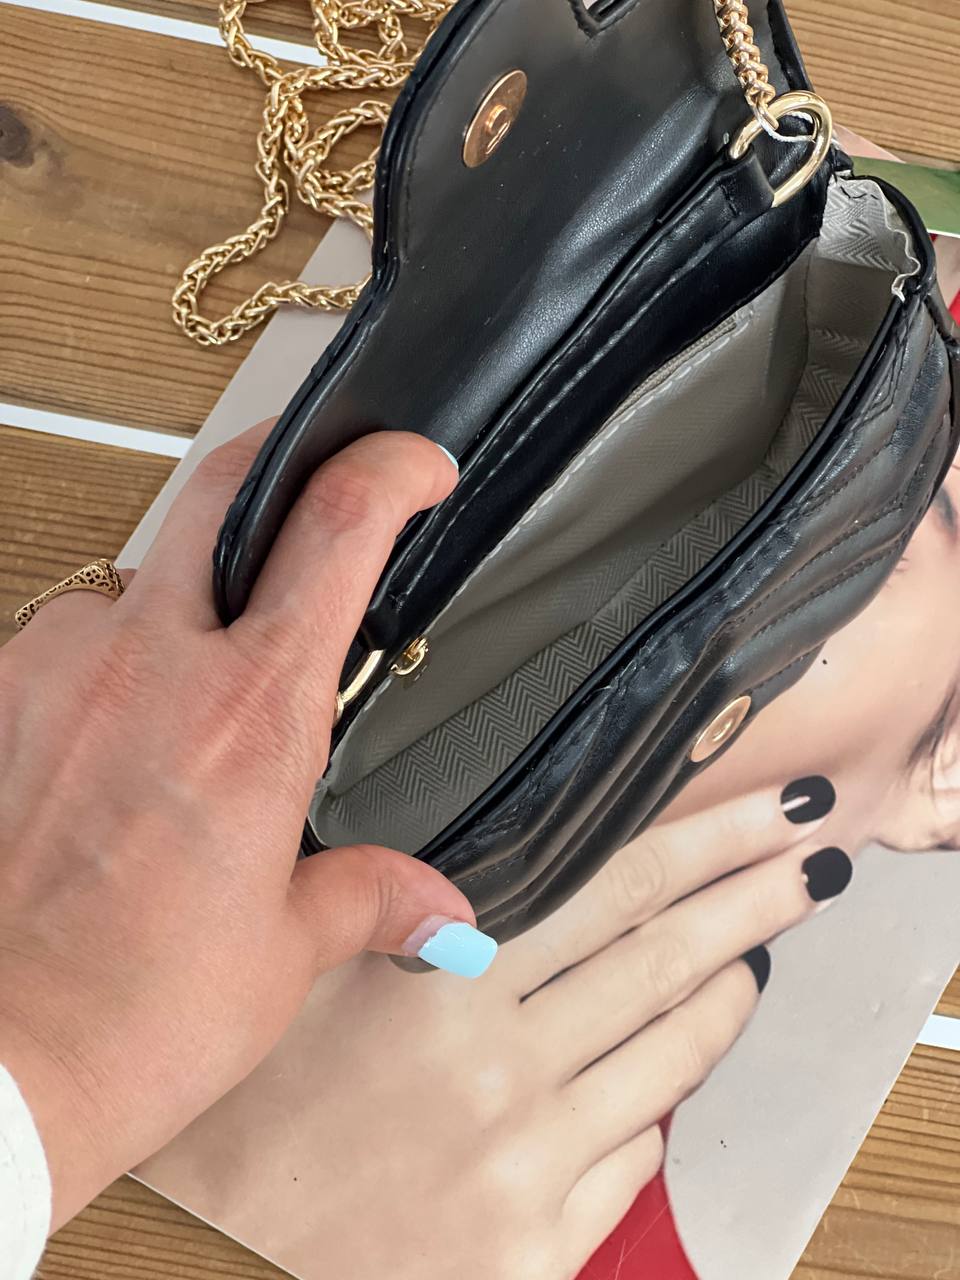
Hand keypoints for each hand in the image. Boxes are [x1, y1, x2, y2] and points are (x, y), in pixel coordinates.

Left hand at [0, 422, 474, 1227]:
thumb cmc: (133, 1017)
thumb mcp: (279, 952)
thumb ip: (370, 898)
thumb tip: (444, 914)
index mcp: (254, 712)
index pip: (337, 525)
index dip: (391, 467)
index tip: (418, 465)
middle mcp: (151, 661)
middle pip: (225, 483)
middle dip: (285, 455)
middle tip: (317, 474)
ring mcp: (56, 666)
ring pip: (137, 574)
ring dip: (180, 604)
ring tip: (194, 693)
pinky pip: (66, 639)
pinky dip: (107, 666)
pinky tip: (114, 741)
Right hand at [140, 782, 849, 1279]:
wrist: (204, 1263)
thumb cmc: (241, 1121)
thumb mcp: (308, 978)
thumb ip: (403, 908)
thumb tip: (504, 862)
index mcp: (446, 988)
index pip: (616, 883)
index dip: (708, 836)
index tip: (769, 808)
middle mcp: (503, 1075)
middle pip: (667, 956)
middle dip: (755, 896)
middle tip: (808, 858)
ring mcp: (531, 1165)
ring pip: (672, 1056)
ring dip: (731, 992)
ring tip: (761, 954)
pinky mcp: (537, 1248)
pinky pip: (633, 1159)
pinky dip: (656, 1104)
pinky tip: (662, 1076)